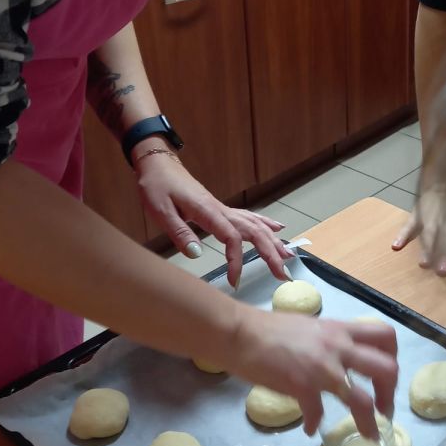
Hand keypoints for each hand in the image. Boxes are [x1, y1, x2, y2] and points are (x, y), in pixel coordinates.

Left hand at [135, 150, 293, 286]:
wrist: (158, 164)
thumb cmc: (157, 185)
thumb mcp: (160, 210)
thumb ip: (179, 232)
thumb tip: (196, 254)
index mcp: (208, 212)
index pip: (231, 238)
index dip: (236, 260)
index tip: (234, 281)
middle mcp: (220, 209)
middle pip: (253, 231)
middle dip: (270, 253)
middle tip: (282, 274)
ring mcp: (222, 208)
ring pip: (255, 224)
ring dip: (273, 240)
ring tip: (288, 256)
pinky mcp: (219, 208)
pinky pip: (248, 217)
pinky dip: (265, 223)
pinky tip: (277, 228)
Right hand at [233, 307, 397, 436]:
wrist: (239, 333)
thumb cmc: (266, 328)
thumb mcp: (308, 327)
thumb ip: (327, 341)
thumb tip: (335, 357)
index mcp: (339, 330)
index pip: (384, 335)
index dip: (393, 357)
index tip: (385, 377)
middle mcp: (337, 346)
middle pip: (386, 368)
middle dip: (390, 393)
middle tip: (383, 408)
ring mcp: (322, 368)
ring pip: (363, 400)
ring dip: (369, 422)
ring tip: (370, 434)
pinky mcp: (302, 386)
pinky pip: (318, 413)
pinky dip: (314, 423)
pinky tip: (309, 428)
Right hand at [392, 184, 445, 275]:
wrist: (443, 183)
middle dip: (445, 255)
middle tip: (443, 272)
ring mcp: (430, 219)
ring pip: (428, 235)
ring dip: (426, 249)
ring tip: (424, 264)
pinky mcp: (416, 216)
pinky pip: (408, 226)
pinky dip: (402, 235)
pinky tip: (396, 246)